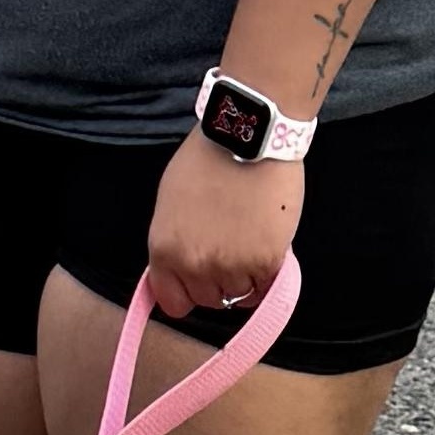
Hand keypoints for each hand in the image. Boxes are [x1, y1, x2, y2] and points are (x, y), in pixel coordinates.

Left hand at [146, 133, 302, 320]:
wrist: (250, 132)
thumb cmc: (209, 158)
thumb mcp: (171, 203)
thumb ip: (174, 242)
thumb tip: (180, 271)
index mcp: (164, 251)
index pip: (173, 302)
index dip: (190, 292)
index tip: (202, 279)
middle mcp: (193, 264)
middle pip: (209, 300)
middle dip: (220, 281)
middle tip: (233, 248)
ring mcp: (229, 265)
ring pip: (238, 296)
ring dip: (247, 276)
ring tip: (252, 239)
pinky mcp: (265, 260)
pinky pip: (266, 286)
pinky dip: (269, 271)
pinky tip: (269, 243)